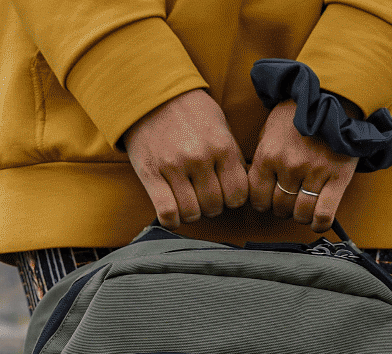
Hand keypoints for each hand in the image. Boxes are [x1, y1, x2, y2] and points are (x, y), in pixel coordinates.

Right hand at [120, 90, 248, 228]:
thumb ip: (232, 156)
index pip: (238, 195)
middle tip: (204, 196)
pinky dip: (172, 220)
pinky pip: (167, 212)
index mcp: (222, 146)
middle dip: (212, 206)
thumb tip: (241, 184)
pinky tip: (173, 213)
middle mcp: (199, 158)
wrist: (151, 94)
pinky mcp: (150, 174)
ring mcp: (174, 167)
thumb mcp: (220, 126)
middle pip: (215, 206)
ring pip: (192, 214)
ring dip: (192, 213)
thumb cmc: (190, 111)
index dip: (233, 199)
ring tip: (189, 202)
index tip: (224, 194)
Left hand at [248, 101, 357, 231]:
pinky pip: (324, 214)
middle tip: (288, 201)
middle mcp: (289, 166)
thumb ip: (263, 159)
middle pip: (279, 207)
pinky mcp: (337, 177)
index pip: (257, 198)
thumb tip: (258, 187)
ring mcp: (314, 172)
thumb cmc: (298, 114)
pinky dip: (319, 223)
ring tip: (303, 207)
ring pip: (300, 213)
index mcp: (268, 155)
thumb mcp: (269, 131)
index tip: (268, 200)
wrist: (331, 97)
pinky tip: (316, 220)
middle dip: (282, 209)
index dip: (262, 203)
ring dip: (299, 216)